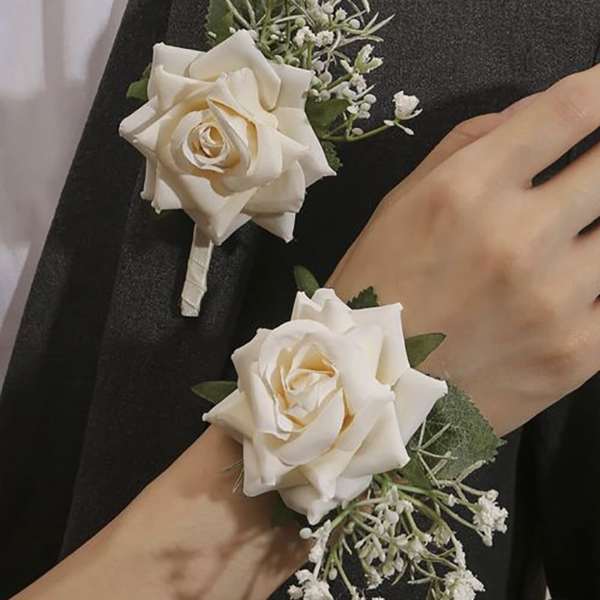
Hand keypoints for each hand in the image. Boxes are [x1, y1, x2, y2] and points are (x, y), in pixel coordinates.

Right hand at [329, 63, 599, 435]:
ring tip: (571, 232)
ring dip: (599, 220)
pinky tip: (572, 278)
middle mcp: (517, 239)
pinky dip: (599, 276)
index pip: (569, 110)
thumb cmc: (377, 289)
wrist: (374, 395)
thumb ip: (467, 146)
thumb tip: (536, 113)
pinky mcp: (579, 352)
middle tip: (586, 173)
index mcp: (465, 193)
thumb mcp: (399, 205)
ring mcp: (556, 300)